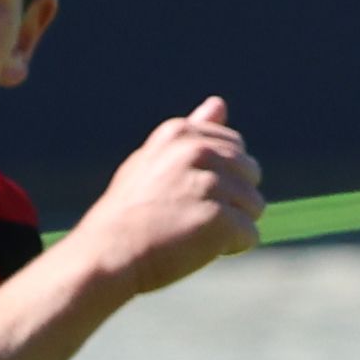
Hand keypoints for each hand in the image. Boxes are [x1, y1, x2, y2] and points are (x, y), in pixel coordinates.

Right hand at [78, 97, 261, 297]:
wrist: (105, 257)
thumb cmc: (128, 214)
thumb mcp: (154, 161)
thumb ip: (193, 132)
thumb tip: (219, 102)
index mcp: (181, 134)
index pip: (235, 149)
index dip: (216, 178)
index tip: (180, 194)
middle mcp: (197, 152)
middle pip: (250, 175)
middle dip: (228, 200)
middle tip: (185, 217)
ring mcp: (210, 185)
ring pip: (254, 207)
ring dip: (230, 226)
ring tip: (189, 234)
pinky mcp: (219, 219)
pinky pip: (249, 235)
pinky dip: (229, 248)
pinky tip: (196, 249)